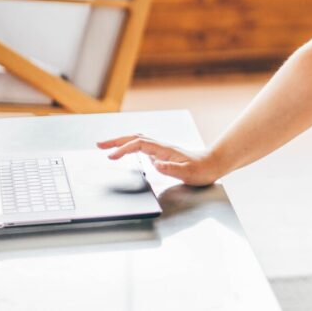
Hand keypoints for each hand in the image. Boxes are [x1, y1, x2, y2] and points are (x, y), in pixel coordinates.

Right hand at [96, 134, 221, 186]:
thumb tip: (156, 164)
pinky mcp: (162, 154)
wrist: (212, 165)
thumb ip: (173, 169)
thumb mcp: (188, 172)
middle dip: (116, 141)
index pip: (139, 145)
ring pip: (137, 140)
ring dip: (121, 141)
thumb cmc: (201, 170)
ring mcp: (161, 149)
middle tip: (99, 145)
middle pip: (134, 138)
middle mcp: (161, 146)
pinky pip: (141, 146)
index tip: (111, 157)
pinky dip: (129, 146)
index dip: (124, 149)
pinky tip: (126, 151)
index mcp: (164, 149)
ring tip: (106, 146)